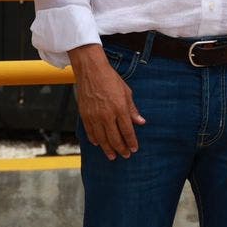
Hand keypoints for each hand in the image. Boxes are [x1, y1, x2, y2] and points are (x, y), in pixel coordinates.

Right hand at [70, 45, 144, 159]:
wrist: (91, 71)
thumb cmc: (110, 78)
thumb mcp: (126, 92)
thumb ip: (132, 109)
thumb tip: (141, 122)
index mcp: (120, 108)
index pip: (127, 131)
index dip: (131, 142)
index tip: (134, 149)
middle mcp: (107, 115)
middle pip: (115, 138)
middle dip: (121, 149)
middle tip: (125, 155)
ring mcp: (94, 117)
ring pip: (102, 139)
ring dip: (108, 149)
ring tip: (112, 156)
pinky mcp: (85, 116)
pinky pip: (90, 132)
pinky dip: (95, 140)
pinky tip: (99, 144)